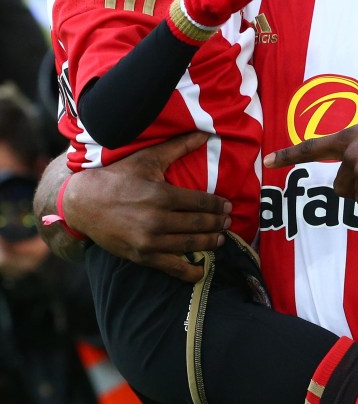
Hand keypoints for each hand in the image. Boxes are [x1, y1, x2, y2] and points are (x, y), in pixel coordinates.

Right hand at [38, 134, 231, 281]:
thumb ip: (178, 147)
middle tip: (228, 222)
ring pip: (189, 244)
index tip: (228, 206)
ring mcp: (149, 240)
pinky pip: (171, 267)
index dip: (218, 205)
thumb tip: (204, 133)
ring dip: (209, 242)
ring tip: (220, 239)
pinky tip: (202, 270)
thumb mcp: (147, 159)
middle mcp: (158, 220)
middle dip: (218, 223)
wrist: (83, 203)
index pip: (201, 202)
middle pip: (199, 224)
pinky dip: (188, 271)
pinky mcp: (141, 256)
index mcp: (162, 195)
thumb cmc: (117, 177)